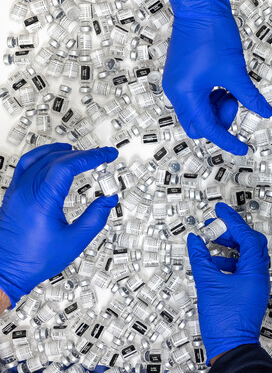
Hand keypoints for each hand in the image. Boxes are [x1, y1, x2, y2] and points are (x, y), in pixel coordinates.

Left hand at [0, 143, 118, 305]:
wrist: (5, 272)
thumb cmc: (34, 260)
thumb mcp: (74, 241)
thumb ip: (95, 218)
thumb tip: (108, 200)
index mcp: (41, 200)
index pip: (67, 165)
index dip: (90, 157)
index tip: (106, 155)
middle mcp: (26, 191)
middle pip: (56, 159)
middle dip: (83, 154)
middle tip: (102, 156)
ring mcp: (17, 191)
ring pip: (40, 158)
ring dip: (63, 152)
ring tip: (81, 152)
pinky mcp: (14, 195)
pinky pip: (27, 165)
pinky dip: (43, 156)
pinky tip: (53, 158)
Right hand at [163, 0, 271, 155]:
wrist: (199, 7)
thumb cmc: (212, 33)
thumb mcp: (235, 71)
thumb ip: (250, 97)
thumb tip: (264, 112)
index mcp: (187, 94)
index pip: (208, 129)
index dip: (227, 141)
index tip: (242, 149)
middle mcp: (177, 92)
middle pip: (198, 125)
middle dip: (219, 122)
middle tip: (235, 104)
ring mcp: (176, 84)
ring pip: (198, 112)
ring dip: (217, 108)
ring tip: (231, 88)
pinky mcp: (181, 76)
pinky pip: (196, 98)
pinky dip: (212, 98)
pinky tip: (223, 84)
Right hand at [187, 202, 269, 362]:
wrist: (231, 347)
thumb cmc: (225, 322)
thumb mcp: (208, 284)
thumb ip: (201, 259)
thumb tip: (195, 241)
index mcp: (255, 270)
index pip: (247, 236)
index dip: (233, 220)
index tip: (221, 210)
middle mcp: (259, 275)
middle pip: (250, 243)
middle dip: (232, 232)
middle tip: (215, 225)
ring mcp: (255, 284)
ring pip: (246, 256)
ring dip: (229, 247)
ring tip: (211, 243)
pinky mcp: (248, 292)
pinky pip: (241, 269)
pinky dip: (227, 262)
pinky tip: (213, 263)